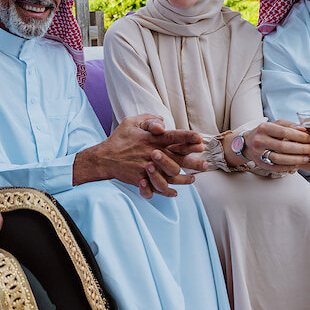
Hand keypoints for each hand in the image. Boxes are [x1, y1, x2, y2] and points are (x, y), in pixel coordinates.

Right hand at [75, 114, 203, 198]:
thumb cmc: (119, 139)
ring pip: (171, 175)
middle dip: (193, 161)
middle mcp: (152, 153)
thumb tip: (163, 120)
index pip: (173, 136)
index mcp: (151, 138)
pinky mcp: (142, 179)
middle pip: (177, 158)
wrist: (104, 158)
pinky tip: (176, 191)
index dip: (188, 137)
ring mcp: (148, 168)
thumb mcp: (131, 122)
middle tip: (205, 163)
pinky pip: (158, 187)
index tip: (200, 139)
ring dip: (184, 178)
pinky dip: (168, 191)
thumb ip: (149, 119)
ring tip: (194, 178)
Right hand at [238, 120, 309, 173]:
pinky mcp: (260, 163)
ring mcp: (258, 153)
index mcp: (264, 128)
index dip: (300, 136)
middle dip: (301, 149)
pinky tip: (298, 164)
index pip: (284, 132)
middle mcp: (259, 140)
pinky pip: (276, 167)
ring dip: (296, 159)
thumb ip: (290, 125)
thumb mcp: (275, 124)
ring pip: (279, 159)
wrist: (247, 143)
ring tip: (307, 158)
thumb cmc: (266, 132)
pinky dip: (289, 166)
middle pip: (283, 146)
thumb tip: (304, 129)